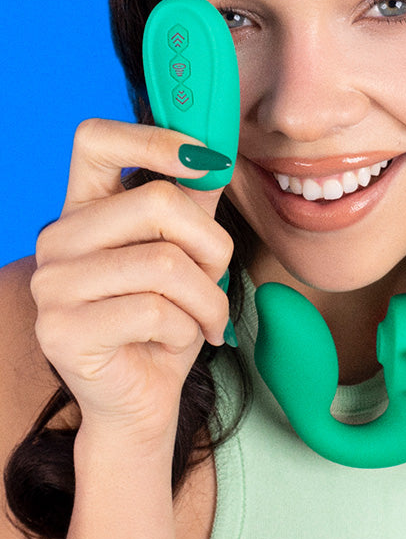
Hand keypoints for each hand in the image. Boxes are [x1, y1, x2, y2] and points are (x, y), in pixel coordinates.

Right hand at [30, 118, 233, 445]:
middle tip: (220, 276)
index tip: (205, 161)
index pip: (95, 139)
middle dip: (212, 244)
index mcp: (82, 209)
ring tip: (205, 318)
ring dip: (207, 297)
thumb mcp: (187, 253)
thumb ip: (194, 200)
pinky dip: (187, 329)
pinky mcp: (63, 332)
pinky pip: (155, 312)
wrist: (140, 400)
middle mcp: (57, 240)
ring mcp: (52, 286)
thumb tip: (215, 152)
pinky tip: (177, 342)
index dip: (153, 138)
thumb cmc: (164, 323)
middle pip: (156, 202)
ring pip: (165, 263)